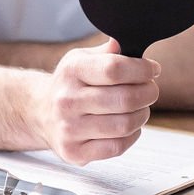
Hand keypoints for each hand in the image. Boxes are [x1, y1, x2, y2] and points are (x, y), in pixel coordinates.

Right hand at [38, 39, 159, 165]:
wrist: (40, 112)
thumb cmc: (71, 83)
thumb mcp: (82, 58)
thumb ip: (108, 52)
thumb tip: (131, 42)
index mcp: (71, 71)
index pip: (115, 69)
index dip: (142, 69)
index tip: (153, 69)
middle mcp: (67, 100)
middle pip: (125, 98)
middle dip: (148, 93)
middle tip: (151, 90)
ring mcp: (69, 129)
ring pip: (124, 124)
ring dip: (142, 115)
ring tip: (141, 108)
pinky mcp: (74, 152)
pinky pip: (117, 147)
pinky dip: (132, 135)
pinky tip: (129, 127)